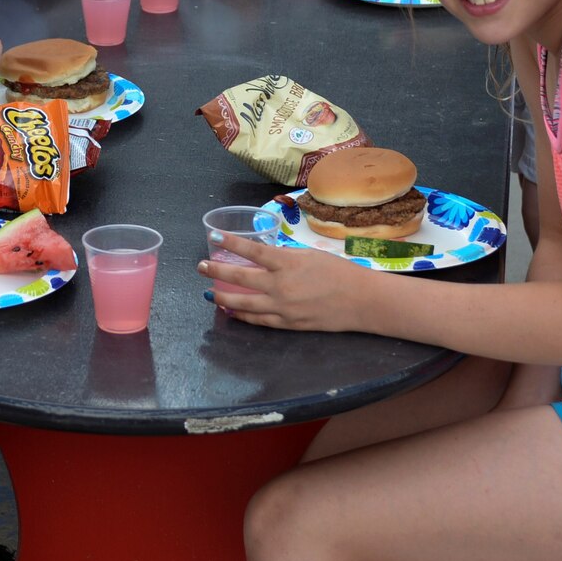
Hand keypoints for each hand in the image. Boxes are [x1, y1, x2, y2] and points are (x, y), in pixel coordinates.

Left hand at [197, 229, 372, 332]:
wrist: (360, 301)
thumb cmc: (339, 272)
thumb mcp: (310, 255)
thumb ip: (285, 257)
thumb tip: (264, 258)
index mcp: (287, 263)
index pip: (252, 250)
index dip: (231, 242)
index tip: (214, 236)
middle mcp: (280, 286)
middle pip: (240, 278)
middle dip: (217, 271)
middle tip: (201, 267)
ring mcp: (282, 307)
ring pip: (243, 305)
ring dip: (223, 298)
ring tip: (209, 294)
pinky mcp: (287, 324)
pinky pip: (258, 320)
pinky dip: (242, 316)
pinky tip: (232, 312)